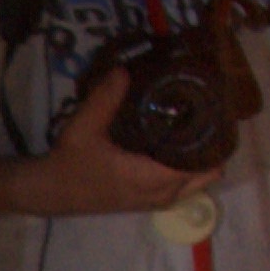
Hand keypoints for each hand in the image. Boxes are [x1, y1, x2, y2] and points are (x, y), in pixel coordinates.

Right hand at [13, 66, 220, 216]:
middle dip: (212, 152)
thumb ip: (105, 99)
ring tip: (201, 130)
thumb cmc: (68, 164)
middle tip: (213, 118)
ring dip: (200, 163)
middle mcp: (155, 194)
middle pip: (204, 178)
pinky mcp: (141, 201)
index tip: (221, 117)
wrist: (47, 191)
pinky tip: (179, 147)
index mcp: (147, 179)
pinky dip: (186, 172)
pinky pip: (178, 189)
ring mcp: (149, 201)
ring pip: (193, 185)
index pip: (198, 167)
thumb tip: (125, 69)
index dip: (214, 144)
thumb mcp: (83, 127)